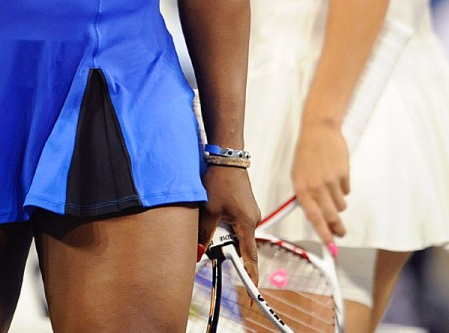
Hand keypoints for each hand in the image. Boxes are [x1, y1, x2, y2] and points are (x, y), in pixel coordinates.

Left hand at [199, 165, 260, 283]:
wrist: (226, 155)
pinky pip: (236, 223)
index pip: (250, 256)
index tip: (252, 292)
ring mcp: (250, 212)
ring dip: (223, 234)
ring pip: (236, 233)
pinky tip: (214, 213)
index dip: (251, 275)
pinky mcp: (245, 206)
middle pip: (241, 245)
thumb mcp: (208, 209)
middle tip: (211, 245)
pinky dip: (225, 224)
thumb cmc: (220, 178)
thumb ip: (203, 233)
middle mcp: (252, 219)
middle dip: (226, 249)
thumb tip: (196, 252)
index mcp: (247, 223)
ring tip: (211, 218)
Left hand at [291, 119, 349, 246]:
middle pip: (332, 216)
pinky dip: (343, 187)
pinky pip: (347, 190)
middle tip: (341, 232)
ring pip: (341, 205)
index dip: (323, 233)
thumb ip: (305, 196)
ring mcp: (331, 180)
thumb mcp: (298, 175)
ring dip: (339, 203)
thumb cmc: (307, 153)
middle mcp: (316, 187)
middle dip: (338, 228)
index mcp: (302, 188)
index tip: (330, 244)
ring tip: (332, 188)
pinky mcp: (344, 174)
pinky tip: (336, 174)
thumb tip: (315, 217)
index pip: (314, 217)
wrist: (319, 130)